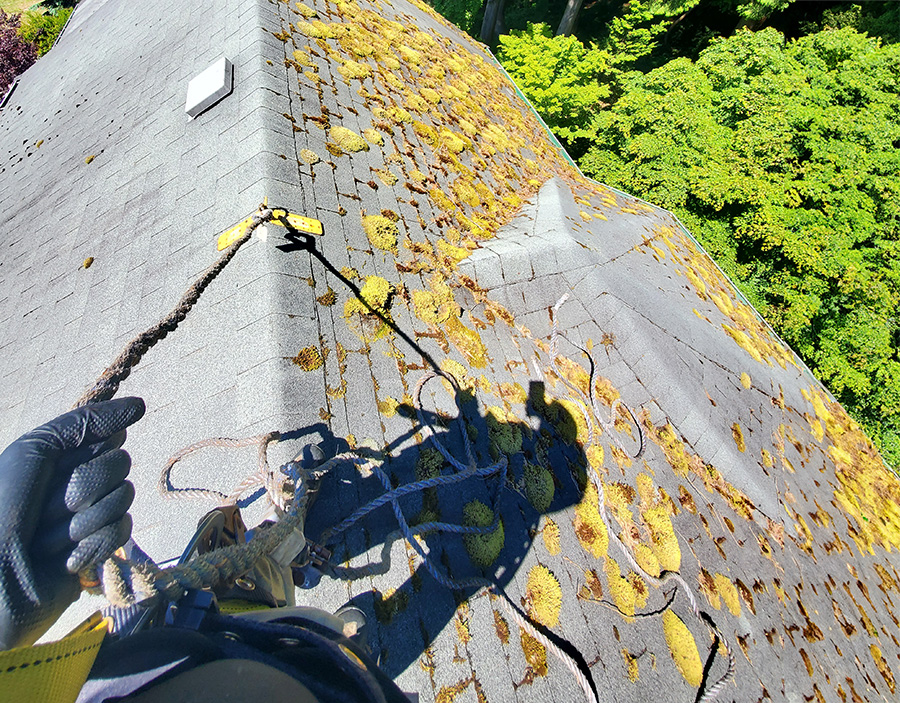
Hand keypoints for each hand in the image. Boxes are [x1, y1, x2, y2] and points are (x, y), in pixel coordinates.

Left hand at [0, 397, 144, 649]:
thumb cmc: (2, 513)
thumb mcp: (31, 455)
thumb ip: (79, 425)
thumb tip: (140, 405)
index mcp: (57, 456)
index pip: (105, 433)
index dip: (92, 446)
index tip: (63, 464)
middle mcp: (75, 480)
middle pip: (118, 464)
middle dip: (84, 488)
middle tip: (47, 512)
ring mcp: (89, 515)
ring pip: (122, 498)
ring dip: (83, 522)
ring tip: (49, 542)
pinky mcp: (99, 547)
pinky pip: (122, 531)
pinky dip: (93, 546)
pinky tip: (65, 560)